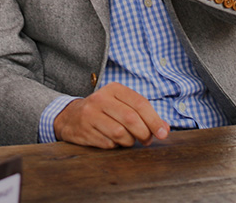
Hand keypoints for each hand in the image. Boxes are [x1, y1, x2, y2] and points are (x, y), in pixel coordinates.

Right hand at [53, 83, 169, 148]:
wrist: (70, 116)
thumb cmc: (104, 111)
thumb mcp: (122, 105)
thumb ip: (144, 114)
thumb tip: (165, 129)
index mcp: (114, 89)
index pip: (140, 103)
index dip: (154, 120)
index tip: (163, 133)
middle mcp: (100, 99)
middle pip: (131, 119)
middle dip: (144, 133)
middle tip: (147, 140)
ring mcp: (90, 114)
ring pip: (120, 133)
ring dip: (129, 141)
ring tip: (128, 140)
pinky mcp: (83, 130)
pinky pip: (108, 143)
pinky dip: (115, 146)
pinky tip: (113, 141)